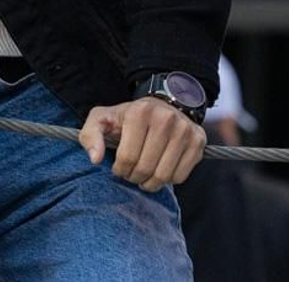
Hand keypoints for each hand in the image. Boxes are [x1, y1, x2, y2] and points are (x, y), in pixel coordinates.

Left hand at [79, 97, 206, 191]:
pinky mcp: (198, 141)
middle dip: (134, 177)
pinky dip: (168, 180)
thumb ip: (90, 136)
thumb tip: (94, 159)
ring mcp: (185, 130)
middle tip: (130, 175)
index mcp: (140, 112)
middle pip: (146, 167)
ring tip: (143, 177)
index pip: (127, 156)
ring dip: (150, 183)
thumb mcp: (102, 119)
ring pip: (164, 175)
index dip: (119, 169)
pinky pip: (181, 176)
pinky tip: (159, 171)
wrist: (162, 105)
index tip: (118, 168)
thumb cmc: (127, 117)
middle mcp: (165, 118)